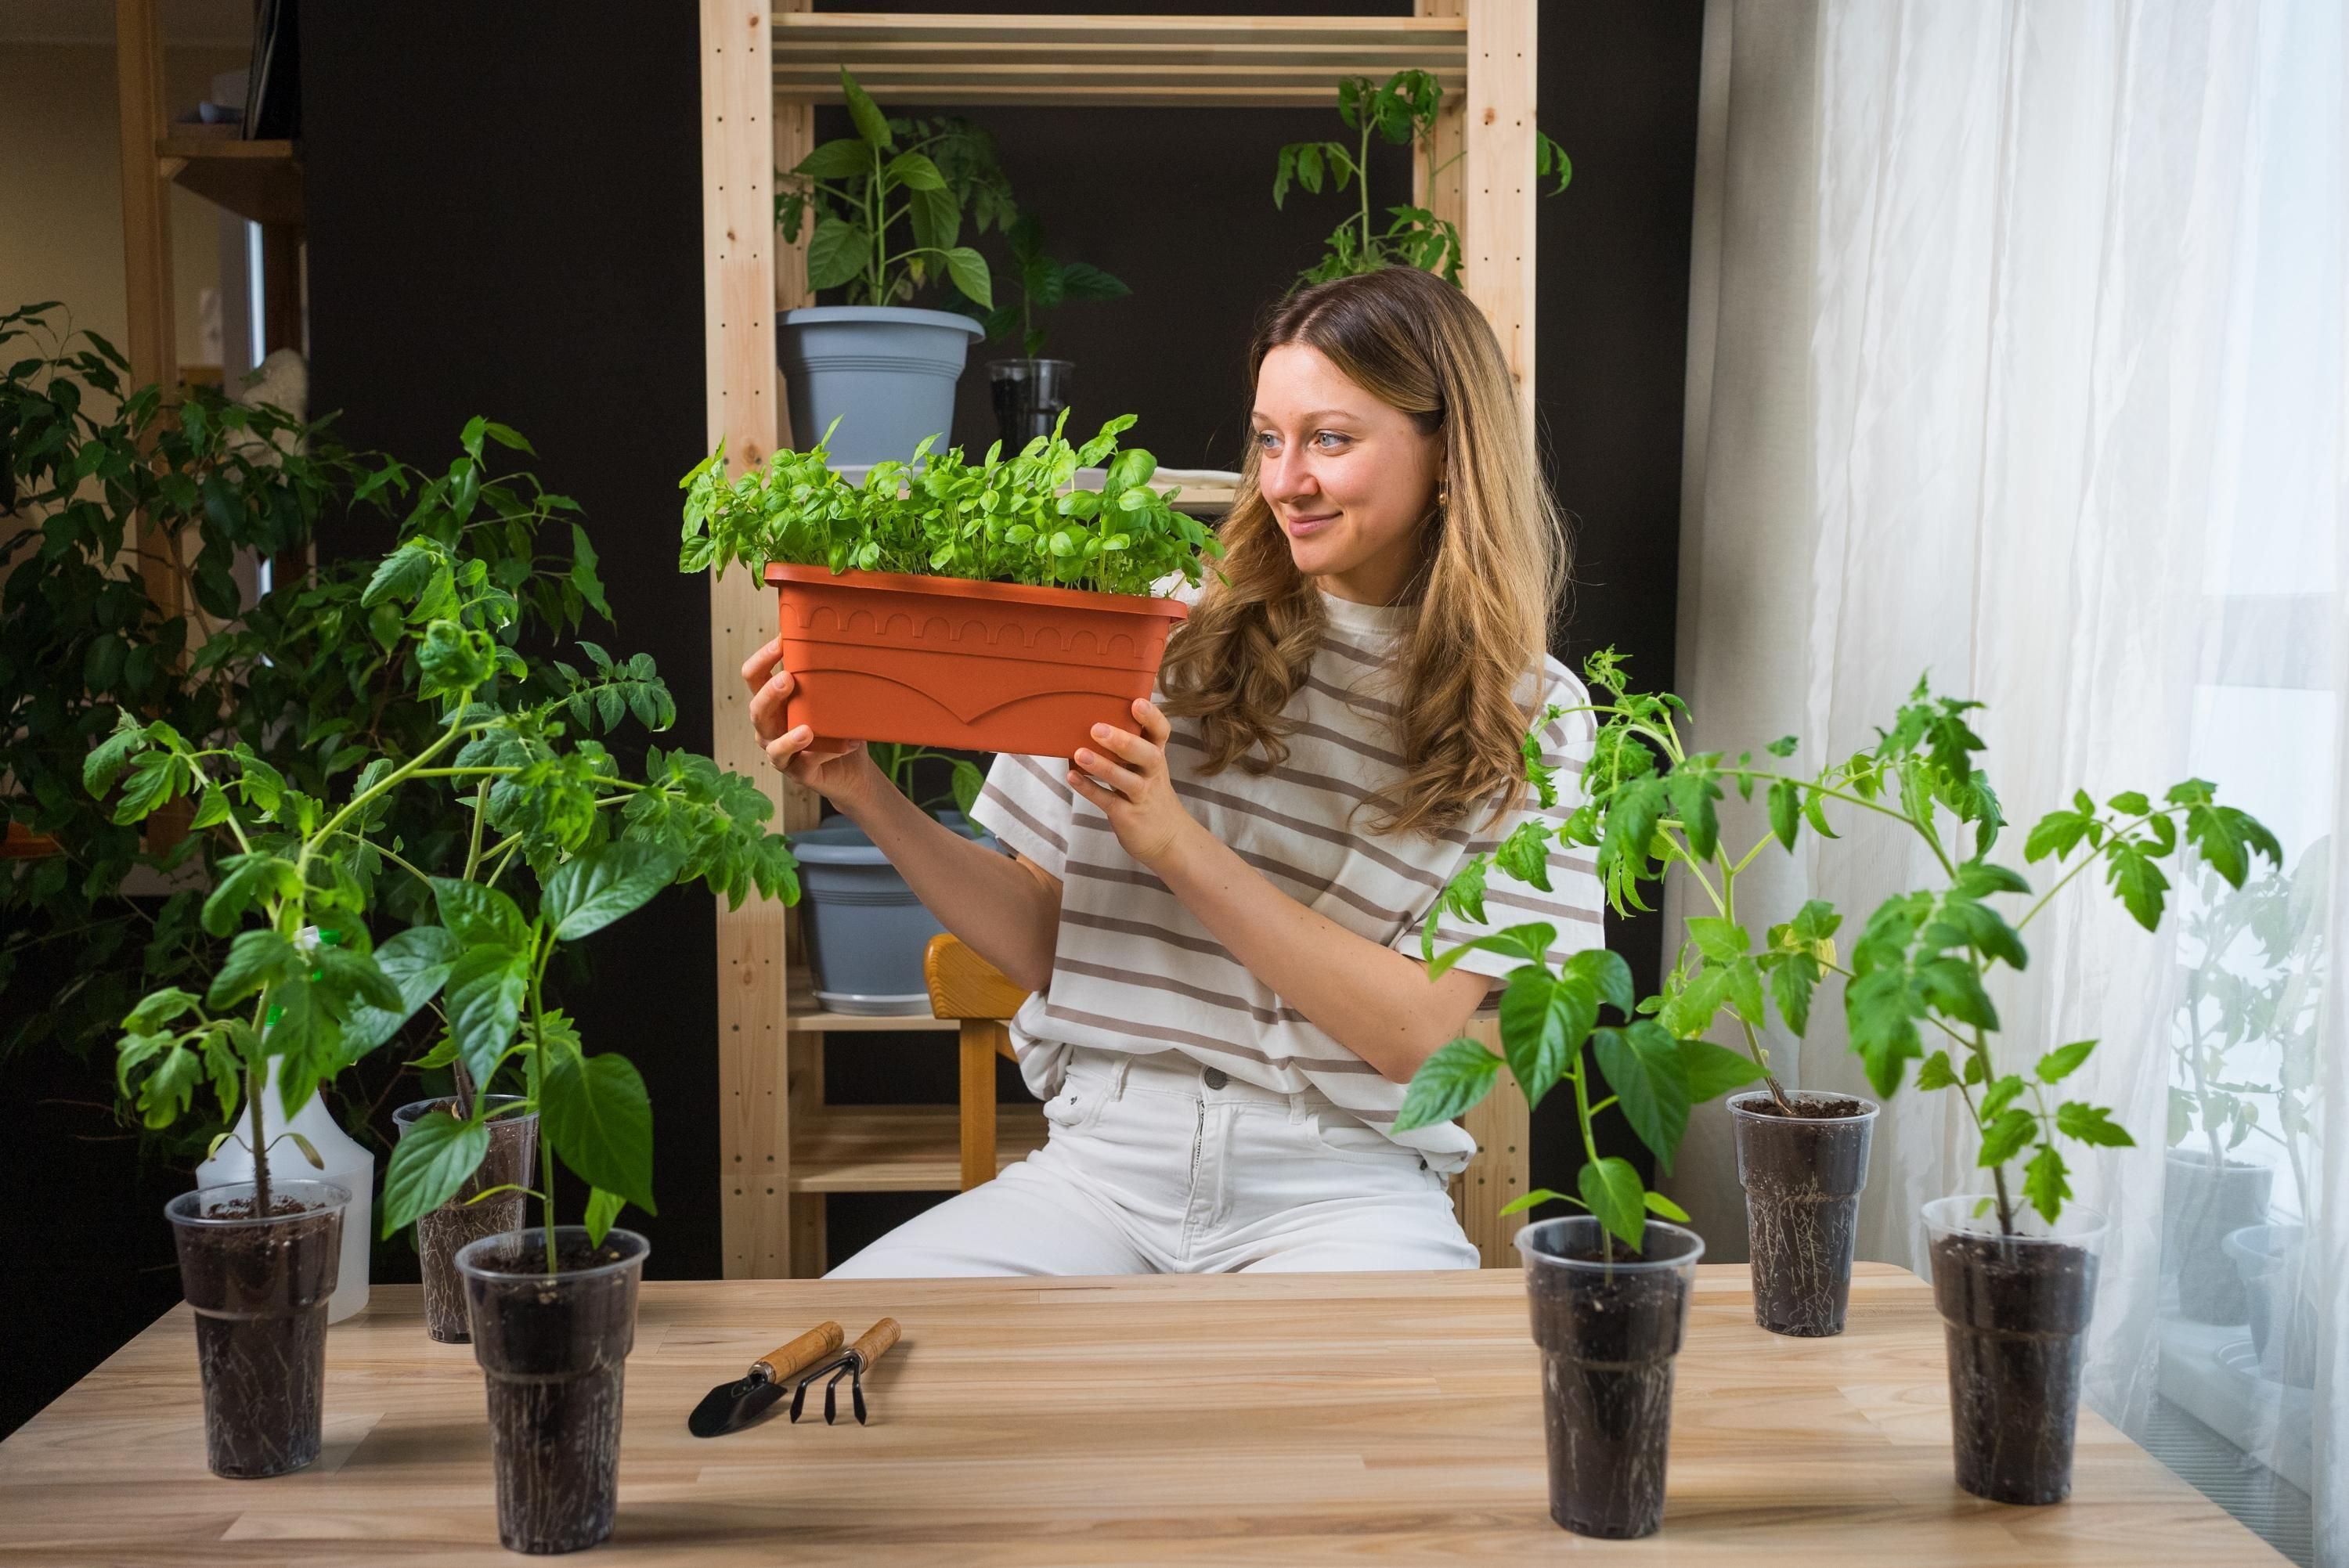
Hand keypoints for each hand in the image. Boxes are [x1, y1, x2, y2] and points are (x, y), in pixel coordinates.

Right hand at [739, 636, 879, 809]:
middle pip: (757, 710)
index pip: (755, 677)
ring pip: (774, 746)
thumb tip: (843, 644)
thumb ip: (828, 678)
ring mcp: (782, 753)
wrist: (853, 770)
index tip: (781, 641)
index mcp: (774, 704)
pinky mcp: (799, 773)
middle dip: (770, 694)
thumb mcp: (832, 699)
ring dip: (789, 737)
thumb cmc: (837, 729)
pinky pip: (806, 764)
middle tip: (787, 679)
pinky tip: (845, 745)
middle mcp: (771, 728)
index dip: (762, 659)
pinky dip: (825, 754)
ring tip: (807, 729)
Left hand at [1068, 699, 1195, 870]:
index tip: (1136, 702)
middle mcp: (1153, 775)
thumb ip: (1127, 747)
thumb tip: (1089, 720)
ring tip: (1079, 754)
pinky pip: (1109, 801)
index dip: (1152, 717)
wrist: (1168, 839)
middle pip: (1147, 755)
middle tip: (1097, 728)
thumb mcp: (1146, 769)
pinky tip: (1072, 777)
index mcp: (1156, 757)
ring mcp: (1142, 796)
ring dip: (1103, 766)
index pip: (1161, 733)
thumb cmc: (1148, 794)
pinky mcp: (1129, 816)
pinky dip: (1090, 789)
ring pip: (1127, 780)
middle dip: (1124, 741)